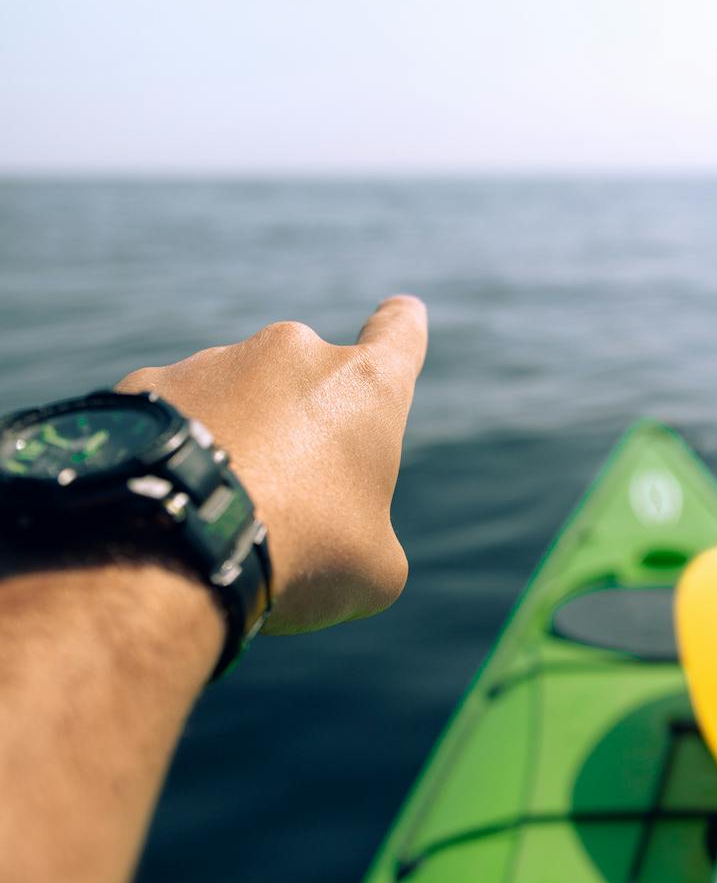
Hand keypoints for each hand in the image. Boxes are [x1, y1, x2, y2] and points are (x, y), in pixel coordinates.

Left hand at [117, 296, 427, 633]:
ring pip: (234, 398)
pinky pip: (173, 415)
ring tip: (218, 509)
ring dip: (235, 437)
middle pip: (306, 382)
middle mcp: (293, 353)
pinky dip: (175, 447)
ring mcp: (214, 360)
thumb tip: (344, 538)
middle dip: (298, 428)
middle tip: (283, 501)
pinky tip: (168, 498)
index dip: (401, 326)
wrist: (175, 547)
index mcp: (364, 387)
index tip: (400, 312)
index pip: (398, 335)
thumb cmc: (299, 552)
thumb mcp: (373, 570)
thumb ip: (372, 534)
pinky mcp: (148, 382)